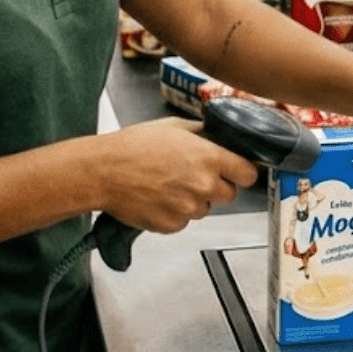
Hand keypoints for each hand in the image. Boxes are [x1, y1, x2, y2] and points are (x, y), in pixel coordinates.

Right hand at [95, 118, 258, 233]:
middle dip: (217, 186)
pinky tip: (158, 197)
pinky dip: (175, 213)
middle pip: (230, 194)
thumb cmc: (133, 146)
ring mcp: (188, 208)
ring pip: (205, 209)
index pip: (248, 173)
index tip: (238, 170)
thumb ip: (201, 133)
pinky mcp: (172, 225)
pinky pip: (184, 221)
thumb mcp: (173, 126)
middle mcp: (203, 185)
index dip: (244, 171)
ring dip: (194, 200)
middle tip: (195, 176)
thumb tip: (216, 135)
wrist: (104, 171)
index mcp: (209, 158)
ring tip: (169, 184)